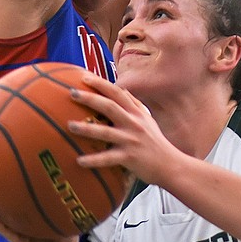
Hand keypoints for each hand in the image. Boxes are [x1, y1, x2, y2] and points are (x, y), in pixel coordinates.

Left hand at [67, 72, 183, 185]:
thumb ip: (134, 104)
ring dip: (86, 128)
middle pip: (110, 107)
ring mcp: (131, 141)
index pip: (117, 93)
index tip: (84, 77)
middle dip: (90, 98)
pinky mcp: (130, 158)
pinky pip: (108, 159)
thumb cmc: (156, 142)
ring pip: (106, 132)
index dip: (101, 84)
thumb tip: (121, 89)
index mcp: (136, 113)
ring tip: (69, 125)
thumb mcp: (147, 120)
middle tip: (71, 93)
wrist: (171, 165)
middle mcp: (133, 124)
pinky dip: (93, 160)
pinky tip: (79, 160)